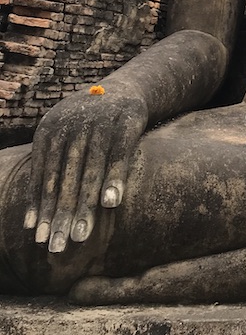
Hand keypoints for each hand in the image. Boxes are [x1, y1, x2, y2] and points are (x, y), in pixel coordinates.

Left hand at [24, 85, 147, 252]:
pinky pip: (119, 154)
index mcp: (49, 128)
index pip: (42, 175)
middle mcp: (72, 122)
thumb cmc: (90, 125)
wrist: (127, 88)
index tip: (38, 238)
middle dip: (60, 215)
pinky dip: (114, 178)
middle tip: (56, 246)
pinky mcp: (128, 119)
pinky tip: (111, 203)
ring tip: (81, 235)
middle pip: (64, 177)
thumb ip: (50, 172)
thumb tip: (29, 223)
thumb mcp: (65, 138)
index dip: (40, 207)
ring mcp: (100, 120)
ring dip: (84, 206)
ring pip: (90, 170)